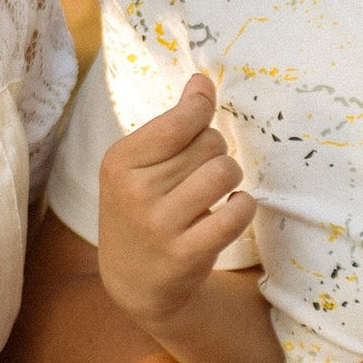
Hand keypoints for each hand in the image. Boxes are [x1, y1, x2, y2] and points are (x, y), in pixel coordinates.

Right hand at [98, 73, 252, 329]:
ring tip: (217, 188)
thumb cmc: (140, 210)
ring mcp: (160, 225)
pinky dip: (243, 205)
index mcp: (119, 162)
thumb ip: (171, 124)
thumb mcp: (137, 166)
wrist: (133, 281)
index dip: (202, 112)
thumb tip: (202, 81)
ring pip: (225, 172)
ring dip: (231, 176)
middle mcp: (135, 192)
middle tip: (201, 169)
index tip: (203, 117)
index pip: (180, 121)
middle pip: (209, 144)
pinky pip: (236, 212)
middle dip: (215, 150)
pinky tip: (231, 208)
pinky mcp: (186, 253)